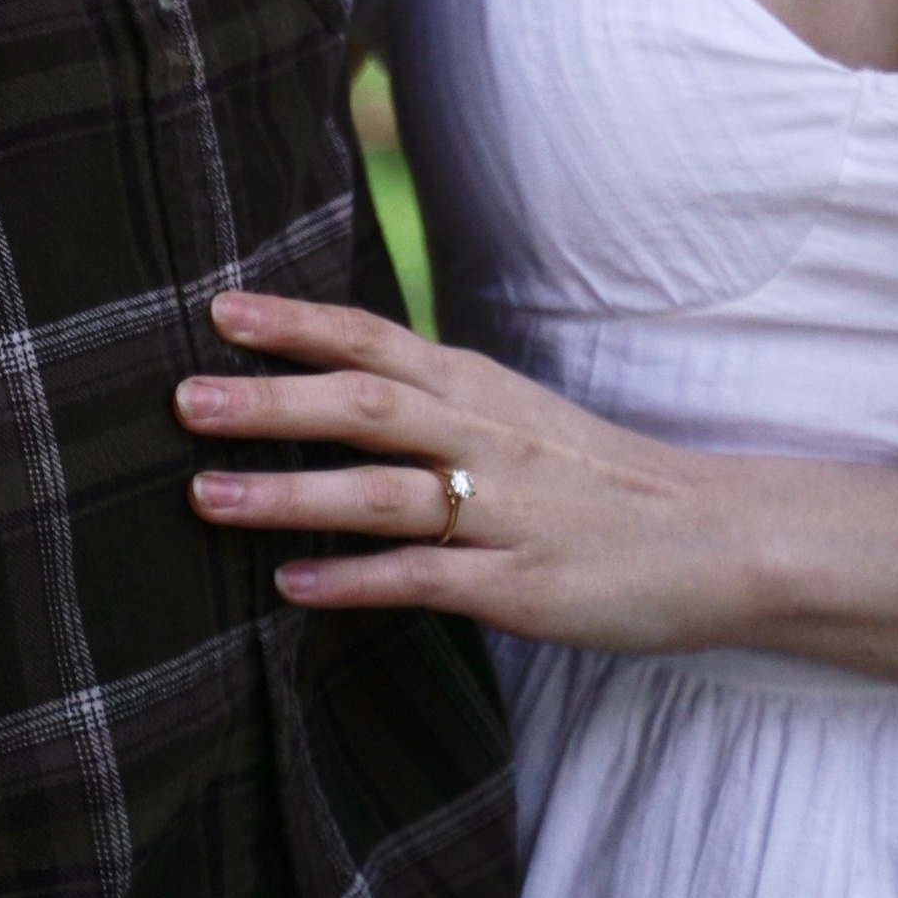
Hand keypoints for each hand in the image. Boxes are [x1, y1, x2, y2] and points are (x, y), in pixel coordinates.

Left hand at [177, 288, 763, 652]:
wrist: (716, 536)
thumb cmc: (599, 478)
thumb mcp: (515, 414)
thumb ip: (434, 401)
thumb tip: (340, 385)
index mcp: (479, 387)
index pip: (374, 338)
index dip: (297, 322)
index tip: (219, 309)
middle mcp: (485, 436)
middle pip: (362, 404)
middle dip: (269, 401)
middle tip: (181, 399)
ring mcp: (503, 511)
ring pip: (381, 492)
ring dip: (288, 494)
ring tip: (204, 497)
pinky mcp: (521, 586)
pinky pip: (425, 579)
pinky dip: (355, 581)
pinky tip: (292, 589)